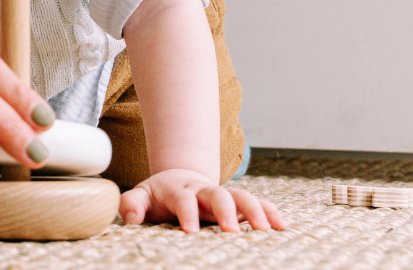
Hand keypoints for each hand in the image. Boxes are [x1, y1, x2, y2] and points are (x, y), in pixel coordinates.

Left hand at [119, 168, 285, 231]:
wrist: (178, 180)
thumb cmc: (159, 196)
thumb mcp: (141, 196)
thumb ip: (132, 204)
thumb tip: (130, 216)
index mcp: (178, 190)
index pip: (183, 199)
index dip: (187, 213)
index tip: (190, 231)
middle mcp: (203, 191)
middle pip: (217, 194)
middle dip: (225, 211)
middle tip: (231, 232)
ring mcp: (223, 196)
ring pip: (241, 196)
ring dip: (254, 211)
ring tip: (265, 230)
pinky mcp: (237, 204)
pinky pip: (257, 203)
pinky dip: (270, 211)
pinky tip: (282, 226)